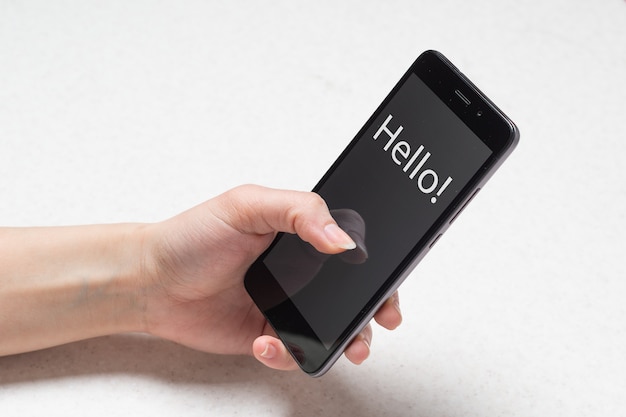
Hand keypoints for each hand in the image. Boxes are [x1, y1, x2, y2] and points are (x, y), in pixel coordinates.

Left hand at [140, 185, 401, 370]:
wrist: (152, 282)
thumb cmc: (194, 236)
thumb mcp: (247, 205)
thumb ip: (300, 210)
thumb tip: (343, 239)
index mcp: (300, 233)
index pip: (351, 246)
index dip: (376, 266)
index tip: (389, 282)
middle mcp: (299, 270)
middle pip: (351, 292)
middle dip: (374, 310)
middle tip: (381, 320)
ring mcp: (286, 304)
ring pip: (332, 327)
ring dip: (346, 340)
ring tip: (347, 348)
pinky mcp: (269, 334)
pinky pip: (296, 351)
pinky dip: (289, 354)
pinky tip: (266, 344)